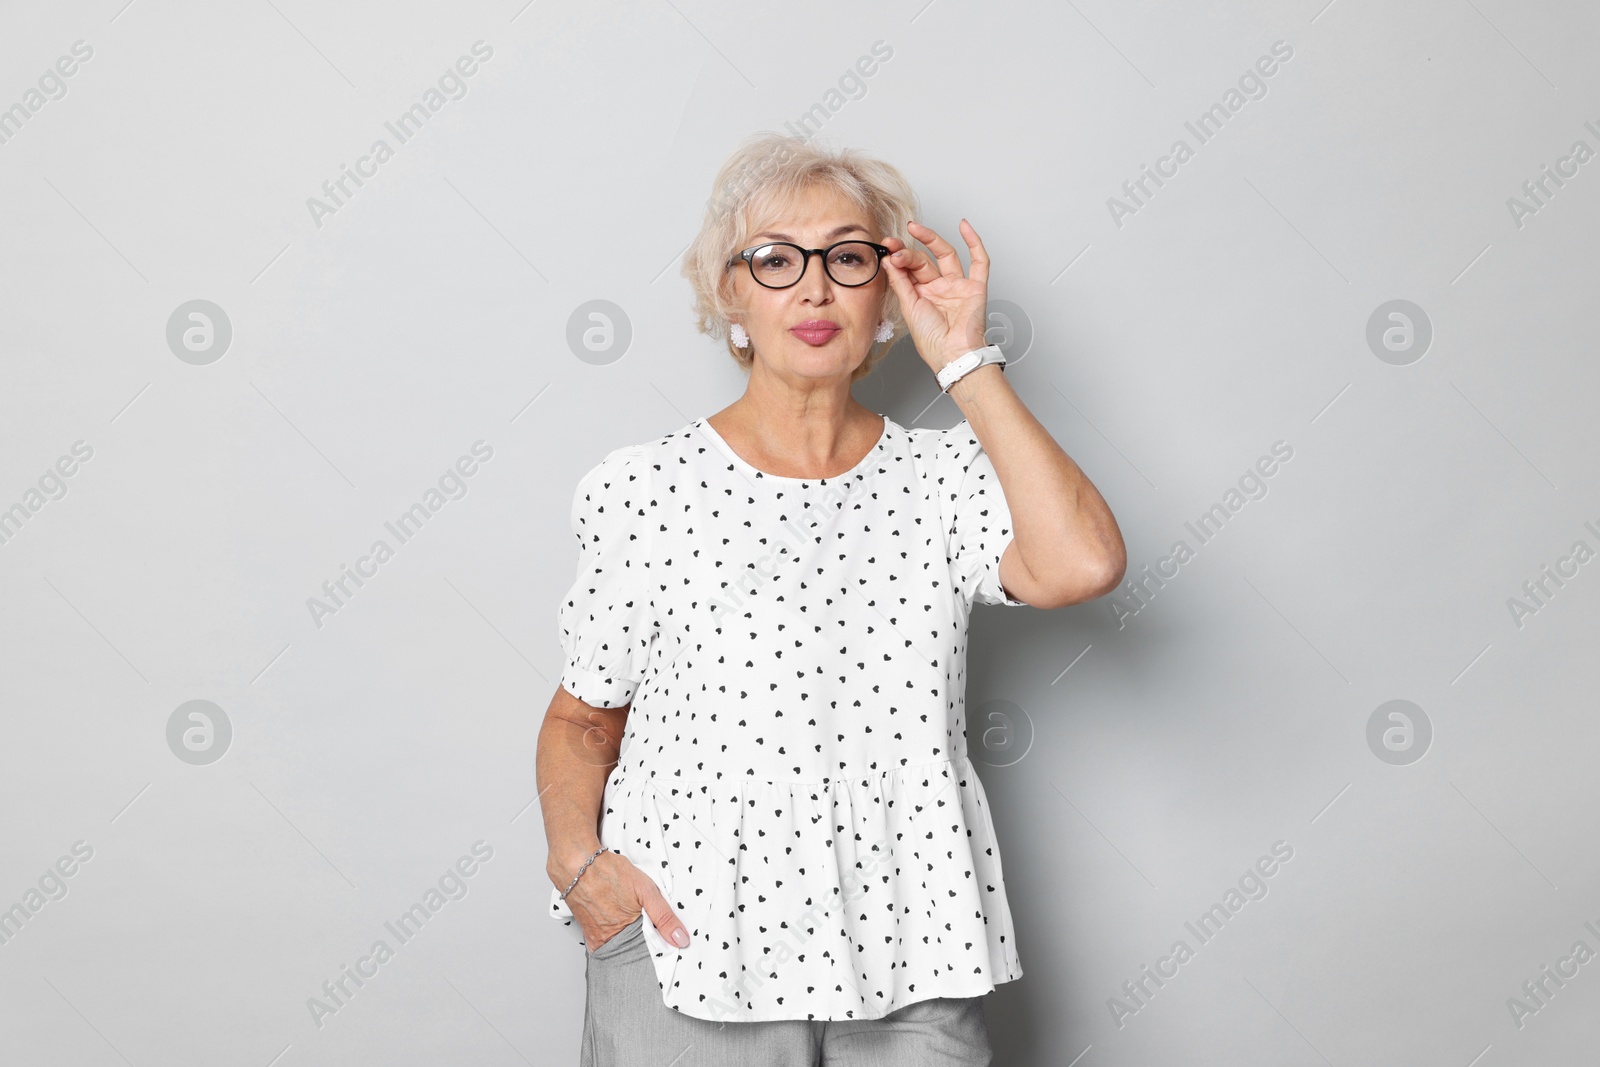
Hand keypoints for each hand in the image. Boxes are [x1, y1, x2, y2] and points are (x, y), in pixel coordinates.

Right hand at [559, 849, 692, 951]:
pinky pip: (604, 943)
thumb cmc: (609, 873)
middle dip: (643, 946)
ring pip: (619, 947)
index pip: (649, 954)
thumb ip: (664, 916)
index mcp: (626, 934)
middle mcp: (608, 941)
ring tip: (632, 923)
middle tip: (649, 931)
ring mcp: (596, 938)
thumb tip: (681, 939)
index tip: (667, 942)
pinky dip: (614, 938)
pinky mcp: (587, 932)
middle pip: (632, 952)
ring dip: (628, 941)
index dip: (659, 947)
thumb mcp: (645, 890)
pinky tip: (618, 925)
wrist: (576, 864)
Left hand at [882, 218, 989, 372]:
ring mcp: (958, 286)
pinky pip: (979, 261)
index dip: (898, 256)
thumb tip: (888, 259)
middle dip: (908, 251)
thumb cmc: (932, 340)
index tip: (886, 247)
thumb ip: (900, 282)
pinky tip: (964, 226)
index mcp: (921, 294)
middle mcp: (939, 288)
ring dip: (931, 239)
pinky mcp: (976, 287)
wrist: (952, 355)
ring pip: (946, 255)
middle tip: (895, 245)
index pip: (909, 268)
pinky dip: (974, 242)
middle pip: (924, 260)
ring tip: (914, 228)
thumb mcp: (909, 307)